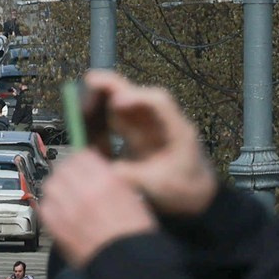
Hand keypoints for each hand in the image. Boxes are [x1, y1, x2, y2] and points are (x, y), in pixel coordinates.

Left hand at [37, 150, 156, 268]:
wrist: (129, 265)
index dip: (82, 159)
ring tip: (64, 194)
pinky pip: (44, 207)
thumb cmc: (135, 235)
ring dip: (57, 186)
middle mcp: (83, 190)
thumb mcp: (132, 197)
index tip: (82, 164)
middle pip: (63, 168)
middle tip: (71, 178)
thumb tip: (98, 171)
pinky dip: (49, 206)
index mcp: (106, 180)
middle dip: (67, 171)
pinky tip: (59, 210)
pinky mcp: (56, 227)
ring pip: (50, 185)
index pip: (82, 156)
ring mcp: (67, 208)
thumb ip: (112, 180)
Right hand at [84, 72, 217, 217]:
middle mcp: (161, 122)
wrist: (196, 198)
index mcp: (176, 130)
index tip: (116, 101)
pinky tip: (86, 115)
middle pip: (138, 96)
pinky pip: (119, 120)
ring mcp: (149, 127)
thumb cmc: (185, 191)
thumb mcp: (159, 186)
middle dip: (115, 87)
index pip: (159, 104)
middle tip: (90, 80)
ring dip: (105, 98)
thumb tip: (101, 169)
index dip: (137, 97)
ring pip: (126, 105)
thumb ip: (131, 176)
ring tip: (82, 95)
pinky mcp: (138, 135)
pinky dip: (103, 116)